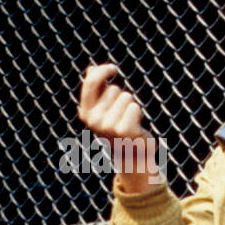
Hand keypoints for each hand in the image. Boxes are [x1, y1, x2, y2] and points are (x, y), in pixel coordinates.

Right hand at [78, 63, 161, 192]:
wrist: (130, 155)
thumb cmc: (117, 128)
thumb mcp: (103, 109)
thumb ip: (97, 89)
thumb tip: (91, 69)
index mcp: (85, 113)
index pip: (90, 83)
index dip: (103, 71)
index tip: (114, 68)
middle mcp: (93, 120)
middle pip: (114, 90)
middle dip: (122, 98)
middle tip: (122, 116)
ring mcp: (108, 126)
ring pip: (126, 97)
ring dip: (131, 106)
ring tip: (128, 121)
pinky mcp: (124, 130)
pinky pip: (135, 107)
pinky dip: (138, 113)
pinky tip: (135, 126)